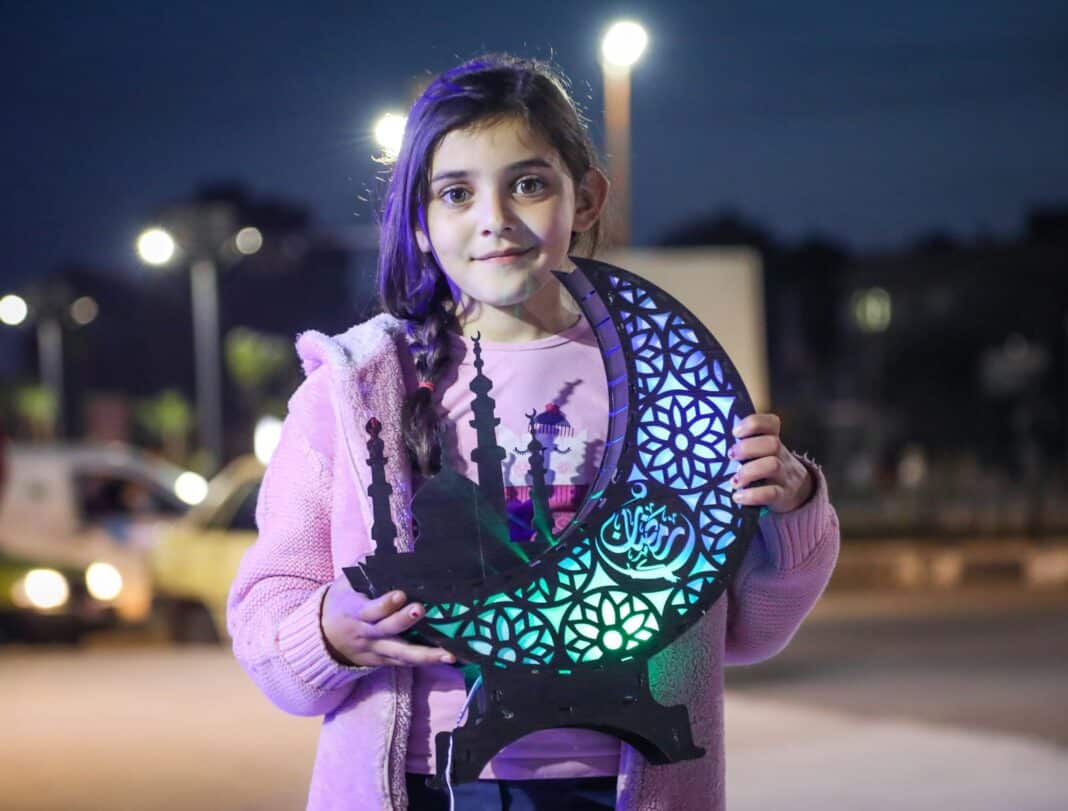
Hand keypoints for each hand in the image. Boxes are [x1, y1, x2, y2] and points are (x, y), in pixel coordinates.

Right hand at [320, 576, 455, 666]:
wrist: (324, 636)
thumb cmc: (343, 601)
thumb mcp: (348, 582)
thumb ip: (367, 565)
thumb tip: (392, 546)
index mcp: (356, 611)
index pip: (371, 609)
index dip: (385, 603)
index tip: (401, 594)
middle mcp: (366, 632)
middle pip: (387, 629)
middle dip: (404, 620)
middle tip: (421, 609)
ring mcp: (376, 649)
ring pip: (401, 654)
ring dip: (425, 655)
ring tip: (448, 654)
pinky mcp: (384, 660)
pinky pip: (405, 662)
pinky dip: (426, 661)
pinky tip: (448, 658)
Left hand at [728, 413, 813, 513]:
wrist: (795, 491)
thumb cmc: (763, 467)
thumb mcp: (759, 453)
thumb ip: (741, 445)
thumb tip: (705, 440)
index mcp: (772, 440)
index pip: (771, 423)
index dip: (753, 424)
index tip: (735, 432)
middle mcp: (780, 455)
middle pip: (772, 443)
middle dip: (748, 448)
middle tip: (730, 455)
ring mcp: (783, 475)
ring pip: (773, 465)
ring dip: (749, 471)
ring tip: (734, 481)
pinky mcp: (782, 495)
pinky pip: (772, 493)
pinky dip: (753, 495)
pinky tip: (737, 497)